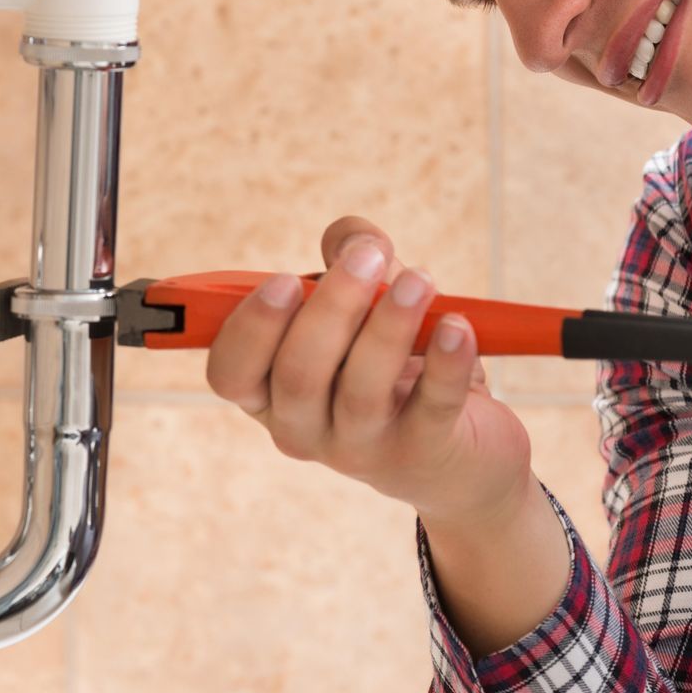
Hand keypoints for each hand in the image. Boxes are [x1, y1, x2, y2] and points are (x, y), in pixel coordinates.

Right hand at [204, 215, 534, 527]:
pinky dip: (445, 362)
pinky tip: (457, 327)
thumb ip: (351, 258)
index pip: (231, 373)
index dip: (251, 328)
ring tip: (420, 280)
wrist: (461, 451)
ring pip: (361, 391)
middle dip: (331, 308)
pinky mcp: (422, 453)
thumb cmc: (395, 363)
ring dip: (388, 325)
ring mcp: (360, 449)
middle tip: (366, 258)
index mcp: (271, 391)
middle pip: (297, 375)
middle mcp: (304, 428)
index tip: (285, 280)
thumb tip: (354, 239)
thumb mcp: (367, 304)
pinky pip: (431, 407)